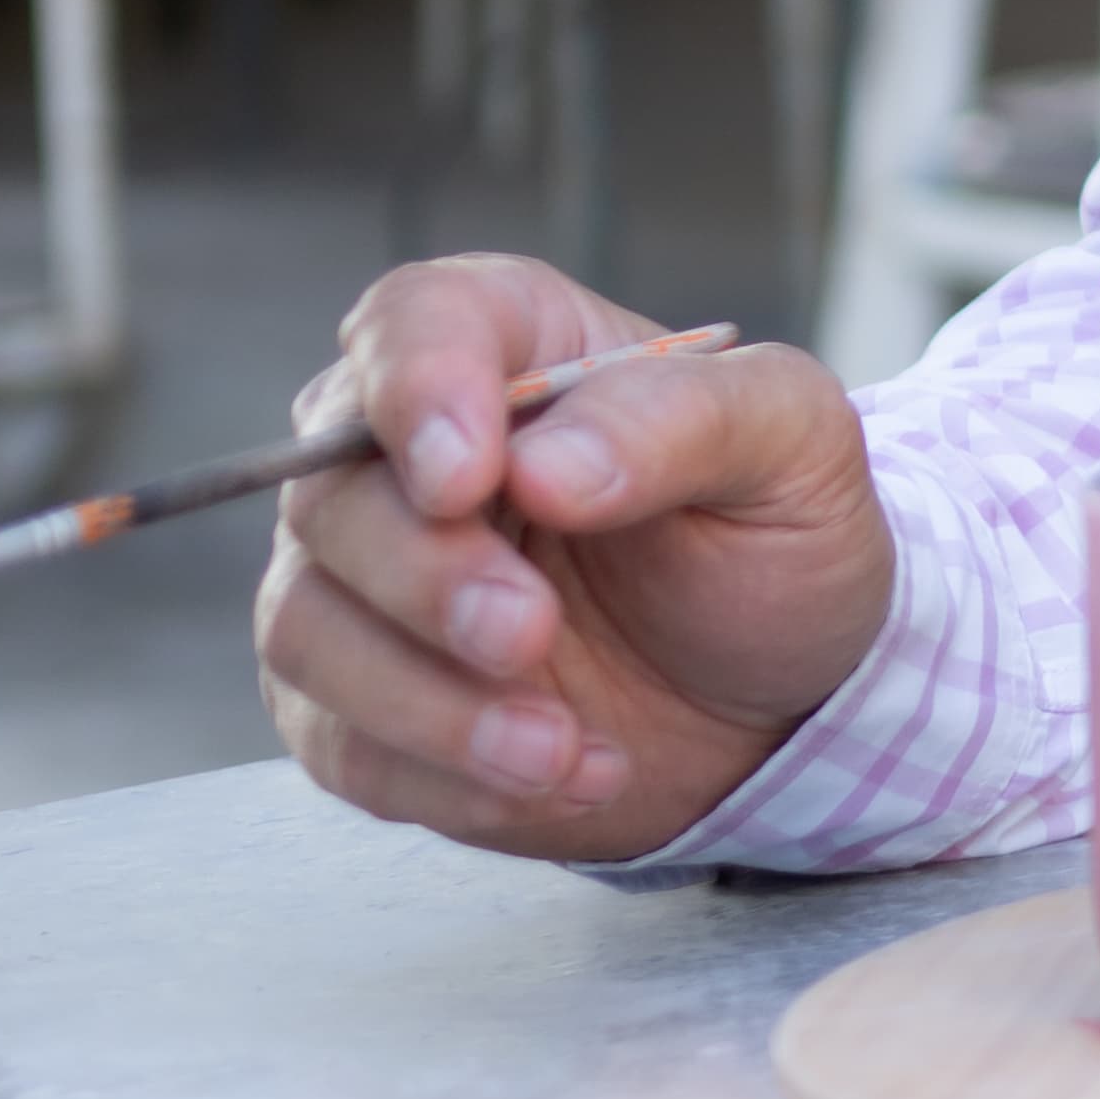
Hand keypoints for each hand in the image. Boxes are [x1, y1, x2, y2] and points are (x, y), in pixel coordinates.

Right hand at [252, 260, 893, 864]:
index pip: (414, 321)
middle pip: (331, 492)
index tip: (468, 478)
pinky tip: (566, 776)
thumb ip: (685, 422)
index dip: (418, 390)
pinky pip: (340, 744)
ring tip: (556, 745)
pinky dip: (445, 777)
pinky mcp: (356, 704)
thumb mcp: (793, 448)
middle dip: (425, 575)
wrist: (776, 696)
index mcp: (513, 346)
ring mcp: (364, 582)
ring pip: (306, 627)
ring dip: (425, 701)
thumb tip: (544, 466)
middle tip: (528, 632)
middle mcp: (404, 453)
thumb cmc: (773, 541)